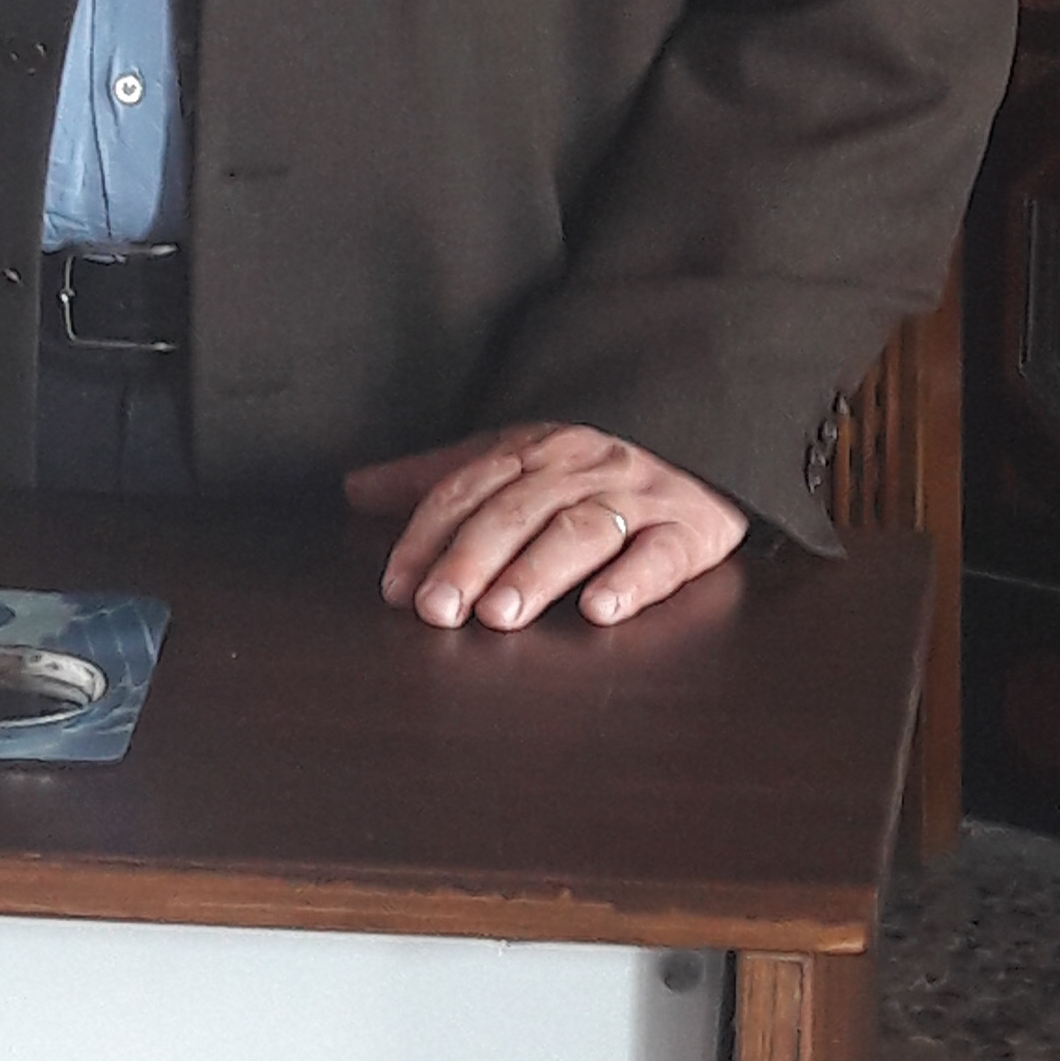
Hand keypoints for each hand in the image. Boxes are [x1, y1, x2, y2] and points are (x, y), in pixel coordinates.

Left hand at [344, 423, 748, 630]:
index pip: (469, 489)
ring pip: (580, 530)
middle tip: (439, 609)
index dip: (428, 536)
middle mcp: (582, 469)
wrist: (706, 447)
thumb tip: (352, 488)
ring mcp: (637, 498)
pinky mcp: (690, 531)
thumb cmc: (592, 470)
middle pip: (517, 511)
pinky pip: (662, 555)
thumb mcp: (513, 460)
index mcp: (534, 450)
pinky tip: (600, 609)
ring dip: (536, 572)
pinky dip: (632, 581)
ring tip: (501, 613)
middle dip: (472, 559)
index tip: (398, 586)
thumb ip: (435, 477)